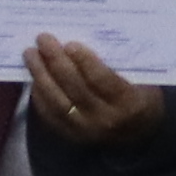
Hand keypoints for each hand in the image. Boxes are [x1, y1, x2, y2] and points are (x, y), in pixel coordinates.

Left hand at [19, 34, 164, 150]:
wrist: (140, 136)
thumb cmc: (143, 99)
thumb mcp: (144, 82)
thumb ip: (120, 67)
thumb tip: (88, 41)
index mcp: (128, 102)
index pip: (101, 80)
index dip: (84, 61)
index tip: (69, 43)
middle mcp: (104, 118)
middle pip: (75, 88)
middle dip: (56, 61)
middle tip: (43, 40)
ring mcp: (85, 130)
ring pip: (57, 101)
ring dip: (41, 76)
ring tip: (30, 54)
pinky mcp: (70, 136)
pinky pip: (49, 114)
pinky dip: (39, 95)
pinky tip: (34, 78)